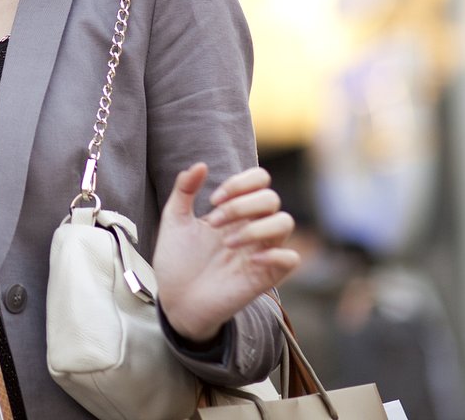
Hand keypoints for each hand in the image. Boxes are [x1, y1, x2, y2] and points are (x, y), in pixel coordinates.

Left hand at [152, 163, 299, 343]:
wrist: (175, 300)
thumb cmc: (177, 260)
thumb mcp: (174, 220)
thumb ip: (184, 190)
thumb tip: (200, 165)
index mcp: (235, 211)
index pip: (260, 180)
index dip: (241, 182)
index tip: (213, 200)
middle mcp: (252, 227)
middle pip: (271, 198)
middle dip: (241, 205)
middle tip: (214, 223)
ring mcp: (261, 251)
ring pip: (285, 222)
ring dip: (256, 227)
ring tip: (228, 243)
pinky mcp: (266, 277)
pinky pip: (291, 258)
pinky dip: (275, 254)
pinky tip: (249, 260)